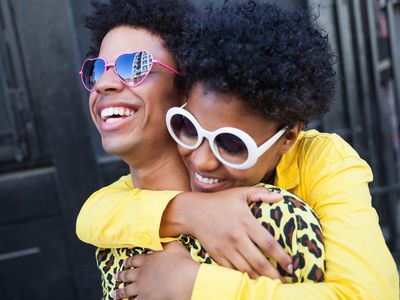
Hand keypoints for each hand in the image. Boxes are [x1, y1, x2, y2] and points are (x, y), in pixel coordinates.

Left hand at [112, 242, 199, 299]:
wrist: (181, 279)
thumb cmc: (180, 262)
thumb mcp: (173, 246)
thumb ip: (166, 242)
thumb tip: (162, 238)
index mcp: (147, 260)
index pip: (134, 260)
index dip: (128, 261)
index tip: (124, 263)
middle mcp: (141, 273)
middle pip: (127, 275)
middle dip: (121, 276)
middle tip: (116, 277)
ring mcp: (142, 287)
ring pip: (127, 290)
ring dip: (120, 292)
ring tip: (115, 294)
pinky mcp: (146, 298)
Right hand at [170, 187, 290, 278]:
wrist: (193, 212)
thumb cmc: (219, 201)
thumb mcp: (240, 192)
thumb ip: (261, 193)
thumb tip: (280, 197)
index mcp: (245, 221)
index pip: (268, 243)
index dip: (282, 256)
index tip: (291, 265)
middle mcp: (236, 237)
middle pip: (259, 261)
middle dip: (275, 274)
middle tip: (286, 282)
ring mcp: (226, 248)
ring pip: (246, 270)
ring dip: (261, 279)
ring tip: (273, 284)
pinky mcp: (217, 255)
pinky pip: (233, 271)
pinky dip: (244, 277)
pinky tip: (253, 280)